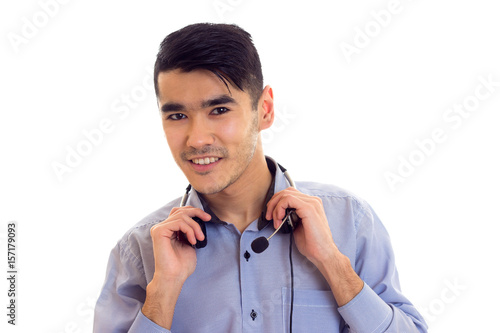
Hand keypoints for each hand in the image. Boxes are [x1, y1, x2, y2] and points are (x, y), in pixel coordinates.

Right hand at [149, 206, 210, 280]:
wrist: (174, 277)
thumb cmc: (181, 265)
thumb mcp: (189, 243)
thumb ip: (190, 231)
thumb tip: (198, 220)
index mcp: (168, 230)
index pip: (180, 212)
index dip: (194, 211)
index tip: (207, 217)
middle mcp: (161, 227)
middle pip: (180, 210)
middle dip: (196, 212)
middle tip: (207, 219)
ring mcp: (159, 229)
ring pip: (181, 216)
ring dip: (195, 226)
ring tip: (199, 238)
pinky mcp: (159, 231)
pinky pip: (179, 222)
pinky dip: (189, 230)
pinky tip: (192, 241)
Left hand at [266, 187, 362, 305]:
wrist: (323, 254)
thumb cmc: (311, 243)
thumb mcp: (297, 225)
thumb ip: (290, 215)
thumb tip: (277, 212)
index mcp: (311, 204)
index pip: (290, 193)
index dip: (277, 202)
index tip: (271, 215)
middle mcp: (312, 201)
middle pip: (286, 191)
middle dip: (273, 203)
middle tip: (268, 217)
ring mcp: (312, 203)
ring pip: (286, 194)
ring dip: (275, 207)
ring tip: (275, 221)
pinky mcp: (308, 208)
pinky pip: (288, 199)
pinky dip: (279, 208)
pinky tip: (279, 219)